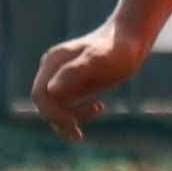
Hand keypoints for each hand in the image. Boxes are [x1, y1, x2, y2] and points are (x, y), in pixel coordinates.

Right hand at [28, 22, 150, 140]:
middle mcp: (53, 69)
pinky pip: (65, 107)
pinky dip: (78, 114)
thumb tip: (51, 91)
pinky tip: (100, 106)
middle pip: (44, 104)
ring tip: (98, 109)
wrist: (131, 39)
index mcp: (53, 62)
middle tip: (81, 131)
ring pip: (54, 108)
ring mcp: (61, 77)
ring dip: (70, 119)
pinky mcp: (72, 84)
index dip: (53, 114)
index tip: (74, 125)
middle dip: (61, 120)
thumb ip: (74, 73)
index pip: (40, 95)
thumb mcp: (99, 60)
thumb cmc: (117, 49)